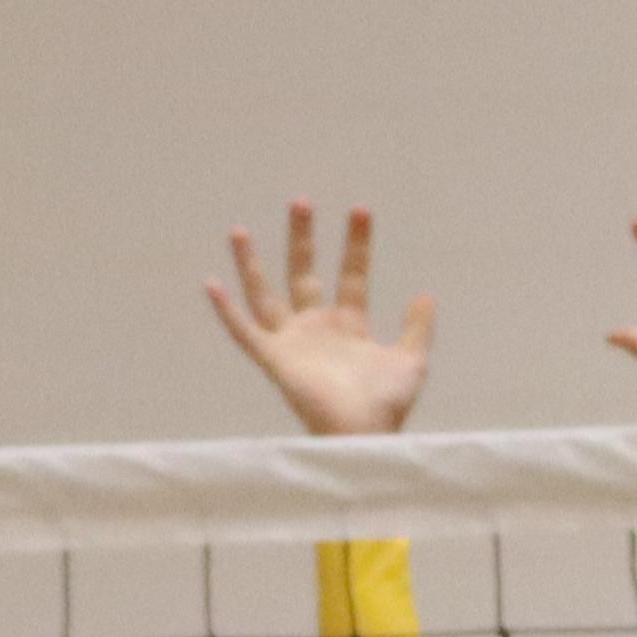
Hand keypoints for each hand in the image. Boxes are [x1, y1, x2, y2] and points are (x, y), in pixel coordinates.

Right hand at [214, 199, 433, 435]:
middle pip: (303, 273)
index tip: (360, 210)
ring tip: (239, 230)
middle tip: (300, 202)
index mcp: (348, 326)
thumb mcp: (411, 360)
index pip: (351, 275)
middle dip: (302, 238)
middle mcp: (316, 328)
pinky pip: (245, 333)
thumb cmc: (387, 406)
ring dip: (252, 264)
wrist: (365, 435)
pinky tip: (211, 285)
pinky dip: (227, 312)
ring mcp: (292, 343)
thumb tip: (425, 294)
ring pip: (265, 295)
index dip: (356, 245)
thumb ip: (417, 327)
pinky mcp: (275, 360)